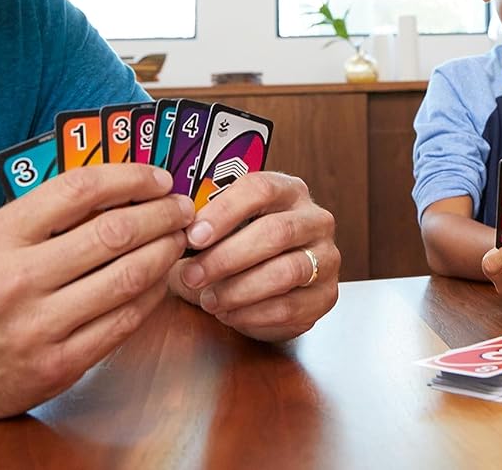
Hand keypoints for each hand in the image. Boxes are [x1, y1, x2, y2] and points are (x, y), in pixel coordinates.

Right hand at [0, 165, 190, 423]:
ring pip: (128, 277)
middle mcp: (15, 281)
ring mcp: (38, 327)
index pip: (79, 190)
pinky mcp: (60, 365)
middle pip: (113, 233)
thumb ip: (42, 215)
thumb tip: (119, 186)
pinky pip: (125, 321)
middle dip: (162, 215)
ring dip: (166, 252)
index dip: (131, 178)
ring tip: (179, 239)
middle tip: (183, 209)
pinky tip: (161, 279)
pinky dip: (153, 294)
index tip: (158, 179)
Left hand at [170, 172, 339, 341]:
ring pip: (286, 271)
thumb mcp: (221, 230)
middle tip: (193, 274)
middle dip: (227, 257)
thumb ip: (203, 225)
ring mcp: (327, 257)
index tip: (193, 236)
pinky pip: (290, 306)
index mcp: (289, 191)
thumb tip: (174, 230)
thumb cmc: (239, 251)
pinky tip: (229, 313)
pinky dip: (253, 314)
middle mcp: (315, 219)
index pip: (261, 189)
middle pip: (276, 232)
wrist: (266, 289)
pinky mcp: (326, 295)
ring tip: (208, 299)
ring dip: (240, 289)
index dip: (225, 212)